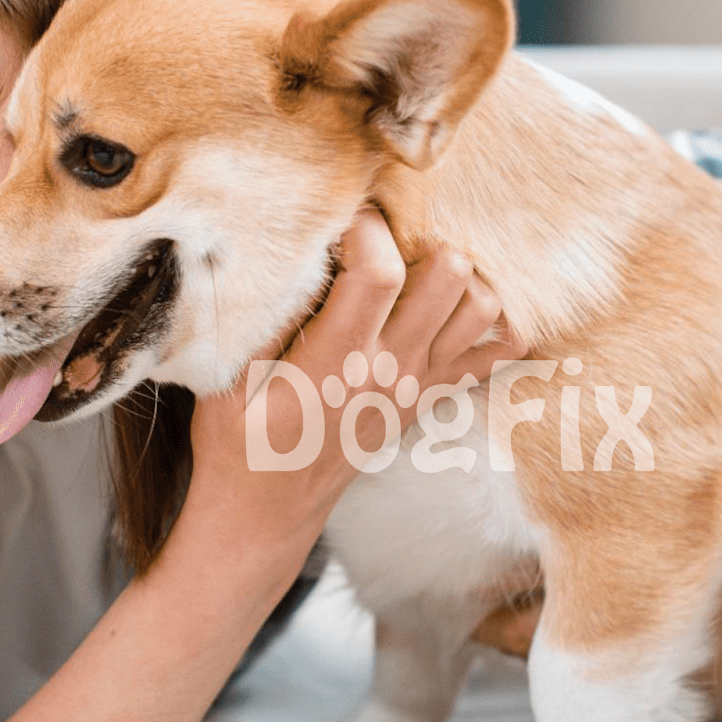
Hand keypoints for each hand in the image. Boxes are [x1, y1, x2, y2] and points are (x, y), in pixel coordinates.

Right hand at [189, 209, 526, 534]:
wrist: (268, 510)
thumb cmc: (239, 441)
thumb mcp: (226, 379)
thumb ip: (259, 315)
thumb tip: (285, 246)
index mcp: (338, 362)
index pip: (379, 272)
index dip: (365, 227)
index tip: (341, 212)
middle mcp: (392, 369)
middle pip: (450, 274)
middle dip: (420, 234)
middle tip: (386, 228)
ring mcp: (420, 384)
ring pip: (483, 306)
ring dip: (460, 272)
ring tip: (416, 258)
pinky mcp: (431, 395)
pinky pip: (495, 353)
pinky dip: (495, 322)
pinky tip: (460, 299)